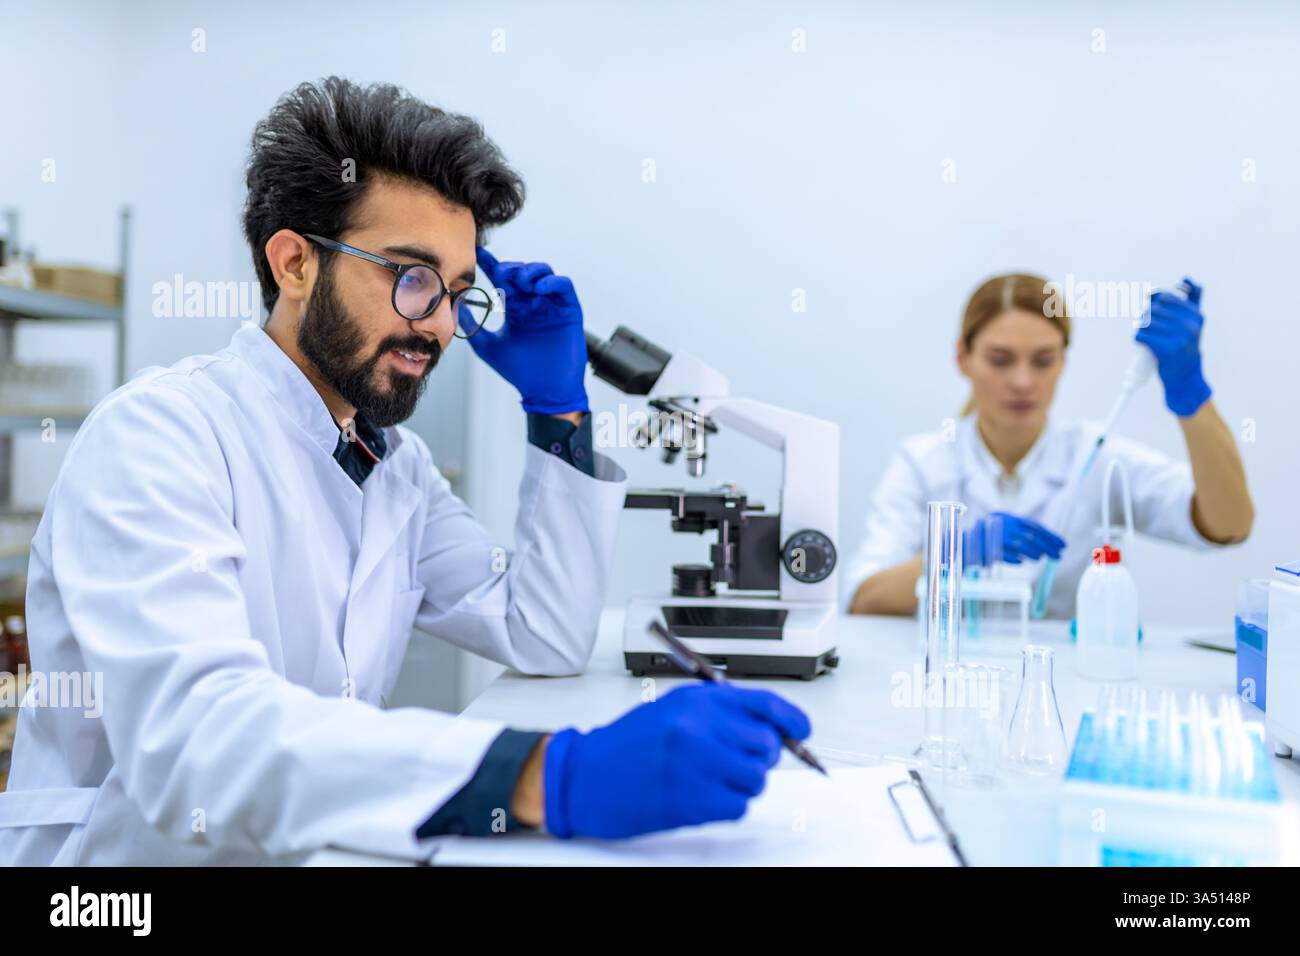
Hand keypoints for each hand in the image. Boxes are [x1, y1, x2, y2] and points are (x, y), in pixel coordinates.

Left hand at [470, 247, 588, 414]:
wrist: (544, 391)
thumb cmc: (520, 371)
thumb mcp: (487, 346)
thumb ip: (472, 325)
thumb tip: (455, 305)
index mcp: (515, 309)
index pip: (502, 280)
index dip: (491, 264)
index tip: (478, 253)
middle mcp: (533, 303)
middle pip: (522, 272)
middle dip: (512, 268)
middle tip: (502, 272)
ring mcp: (551, 306)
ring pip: (543, 273)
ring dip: (531, 271)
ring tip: (520, 281)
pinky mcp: (569, 310)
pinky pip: (564, 286)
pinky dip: (552, 282)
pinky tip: (539, 288)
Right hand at [542, 683, 810, 838]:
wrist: (584, 775)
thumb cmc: (626, 745)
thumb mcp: (673, 709)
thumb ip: (718, 714)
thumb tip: (768, 727)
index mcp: (697, 701)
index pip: (764, 704)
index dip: (792, 718)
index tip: (802, 731)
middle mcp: (700, 727)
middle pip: (767, 745)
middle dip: (759, 757)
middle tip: (736, 762)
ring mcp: (697, 764)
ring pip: (756, 780)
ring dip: (741, 785)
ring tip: (709, 780)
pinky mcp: (692, 800)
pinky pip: (738, 807)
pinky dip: (726, 807)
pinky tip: (698, 797)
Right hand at [963, 511, 1064, 566]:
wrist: (955, 543)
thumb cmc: (984, 540)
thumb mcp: (1001, 531)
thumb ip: (1019, 534)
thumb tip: (1045, 545)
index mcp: (1006, 517)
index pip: (1032, 525)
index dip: (1049, 535)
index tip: (1062, 545)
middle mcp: (999, 523)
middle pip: (1027, 535)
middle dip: (1045, 545)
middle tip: (1058, 555)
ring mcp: (989, 534)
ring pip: (1016, 543)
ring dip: (1031, 551)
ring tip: (1040, 558)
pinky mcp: (981, 548)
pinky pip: (1000, 553)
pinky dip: (1012, 558)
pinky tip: (1021, 562)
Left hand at [1136, 277, 1211, 416]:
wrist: (1186, 375)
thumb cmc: (1186, 344)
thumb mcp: (1194, 321)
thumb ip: (1193, 298)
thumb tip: (1185, 279)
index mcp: (1196, 315)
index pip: (1166, 297)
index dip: (1153, 300)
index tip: (1151, 306)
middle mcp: (1190, 325)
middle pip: (1153, 310)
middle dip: (1146, 316)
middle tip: (1149, 326)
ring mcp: (1179, 338)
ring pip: (1145, 322)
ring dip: (1141, 328)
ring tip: (1149, 336)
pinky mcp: (1166, 350)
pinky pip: (1141, 336)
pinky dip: (1138, 339)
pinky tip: (1144, 344)